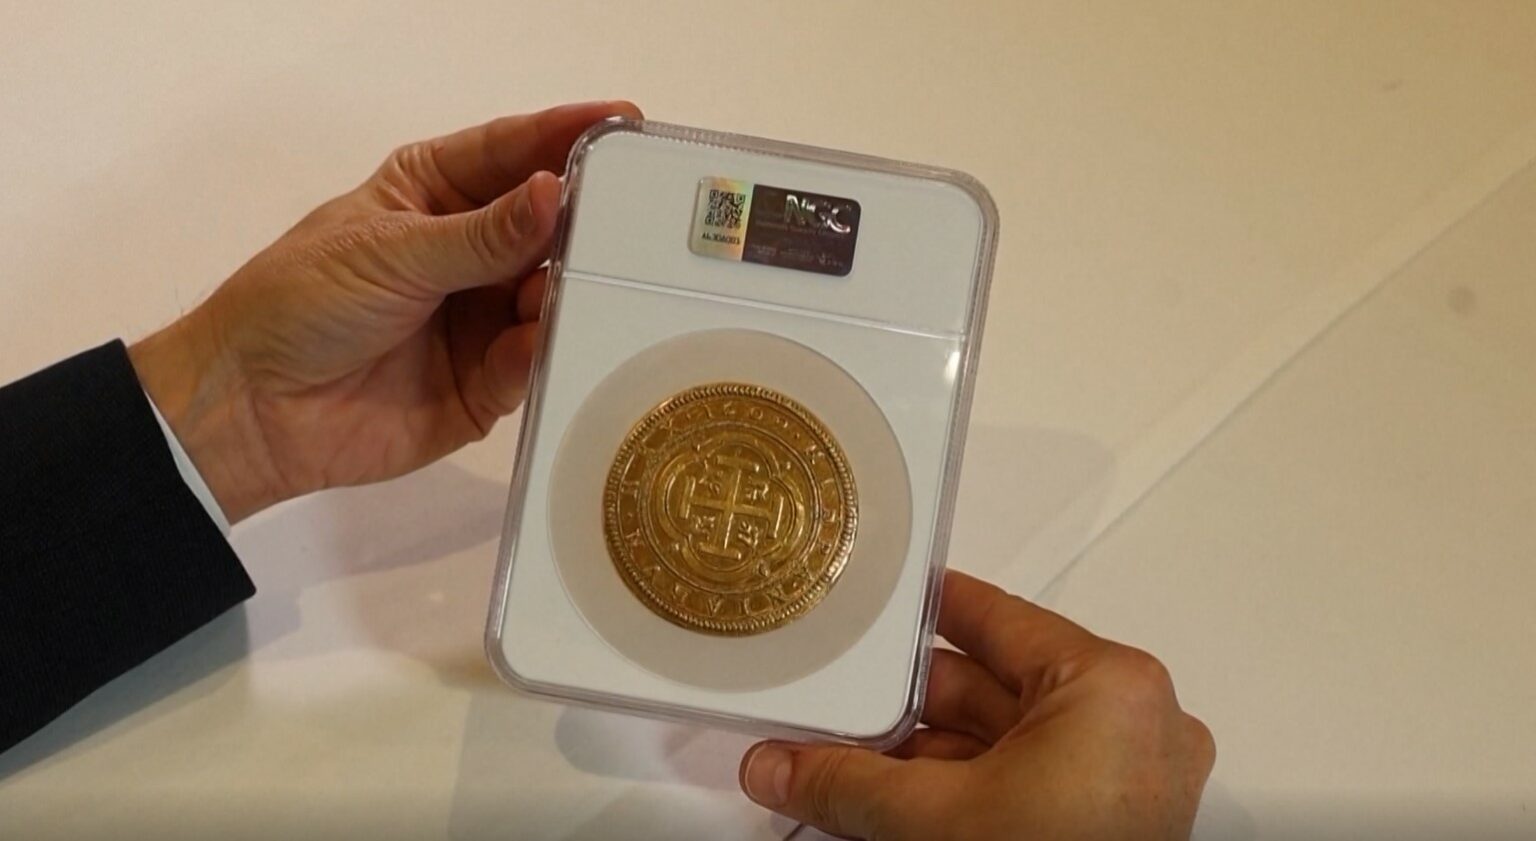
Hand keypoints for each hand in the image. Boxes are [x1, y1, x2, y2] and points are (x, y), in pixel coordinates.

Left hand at [128, 101, 640, 521]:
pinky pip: (532, 362)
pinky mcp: (486, 382)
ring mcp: (481, 317)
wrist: (254, 410)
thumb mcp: (389, 252)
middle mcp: (467, 252)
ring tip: (566, 287)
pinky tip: (530, 341)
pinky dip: (539, 351)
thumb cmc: (298, 305)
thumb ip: (480, 234)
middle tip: (619, 220)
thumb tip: (552, 195)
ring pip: (550, 295)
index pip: (512, 152)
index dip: (565, 136)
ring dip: (563, 291)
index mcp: (434, 194)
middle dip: (581, 222)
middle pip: (546, 226)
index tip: (620, 125)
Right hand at [738, 571, 1214, 839]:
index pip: (996, 616)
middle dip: (904, 706)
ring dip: (923, 757)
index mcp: (1111, 688)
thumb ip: (846, 781)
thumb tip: (780, 764)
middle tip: (836, 707)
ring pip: (1001, 743)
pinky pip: (1024, 782)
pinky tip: (895, 801)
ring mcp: (1127, 781)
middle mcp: (1133, 726)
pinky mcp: (1111, 823)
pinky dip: (963, 790)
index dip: (923, 610)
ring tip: (848, 764)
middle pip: (990, 687)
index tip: (880, 599)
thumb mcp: (934, 820)